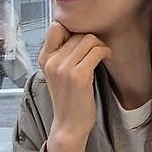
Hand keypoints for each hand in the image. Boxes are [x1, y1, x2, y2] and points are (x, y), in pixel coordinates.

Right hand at [38, 22, 112, 142]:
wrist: (69, 125)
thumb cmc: (68, 99)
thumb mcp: (57, 73)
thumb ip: (62, 54)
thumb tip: (79, 32)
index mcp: (44, 58)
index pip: (55, 26)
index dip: (72, 29)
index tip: (82, 41)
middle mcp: (51, 61)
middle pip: (77, 33)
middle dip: (91, 39)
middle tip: (98, 50)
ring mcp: (64, 68)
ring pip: (89, 39)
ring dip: (100, 45)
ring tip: (103, 55)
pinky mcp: (79, 76)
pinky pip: (97, 51)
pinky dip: (106, 52)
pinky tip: (108, 59)